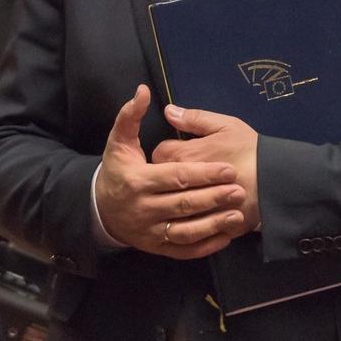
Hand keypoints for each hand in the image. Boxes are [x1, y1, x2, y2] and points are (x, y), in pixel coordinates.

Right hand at [95, 85, 248, 257]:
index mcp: (137, 180)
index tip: (229, 168)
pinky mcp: (156, 248)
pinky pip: (183, 250)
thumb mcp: (118, 141)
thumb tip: (142, 90)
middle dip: (214, 197)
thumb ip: (130, 116)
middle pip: (184, 204)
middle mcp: (143, 208)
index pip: (175, 177)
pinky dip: (205, 246)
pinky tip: (226, 236)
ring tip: (238, 214)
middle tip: (240, 189)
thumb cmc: (116, 171)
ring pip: (186, 231)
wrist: (100, 209)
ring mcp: (150, 232)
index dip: (203, 174)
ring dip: (213, 224)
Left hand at [153, 104, 260, 231]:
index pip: (158, 154)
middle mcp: (182, 184)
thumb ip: (195, 118)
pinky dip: (192, 222)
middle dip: (170, 177)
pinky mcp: (206, 226)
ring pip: (171, 207)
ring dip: (177, 201)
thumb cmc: (251, 150)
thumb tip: (168, 110)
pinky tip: (200, 216)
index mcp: (183, 155)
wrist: (277, 182)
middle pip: (161, 181)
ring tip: (192, 196)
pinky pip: (188, 228)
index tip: (181, 153)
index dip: (168, 152)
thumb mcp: (226, 126)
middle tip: (187, 175)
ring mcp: (192, 208)